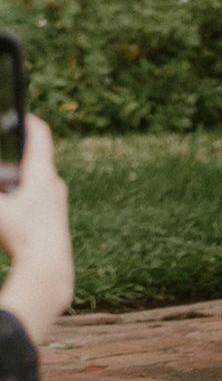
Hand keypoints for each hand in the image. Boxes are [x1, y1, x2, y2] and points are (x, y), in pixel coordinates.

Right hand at [0, 118, 73, 341]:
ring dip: (17, 179)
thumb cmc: (22, 235)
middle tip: (6, 150)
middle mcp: (54, 184)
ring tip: (4, 184)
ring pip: (35, 181)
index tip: (21, 113)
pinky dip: (21, 196)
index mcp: (41, 174)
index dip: (29, 121)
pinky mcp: (55, 218)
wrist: (49, 267)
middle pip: (35, 159)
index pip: (40, 136)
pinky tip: (10, 208)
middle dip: (15, 155)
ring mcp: (56, 202)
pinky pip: (37, 198)